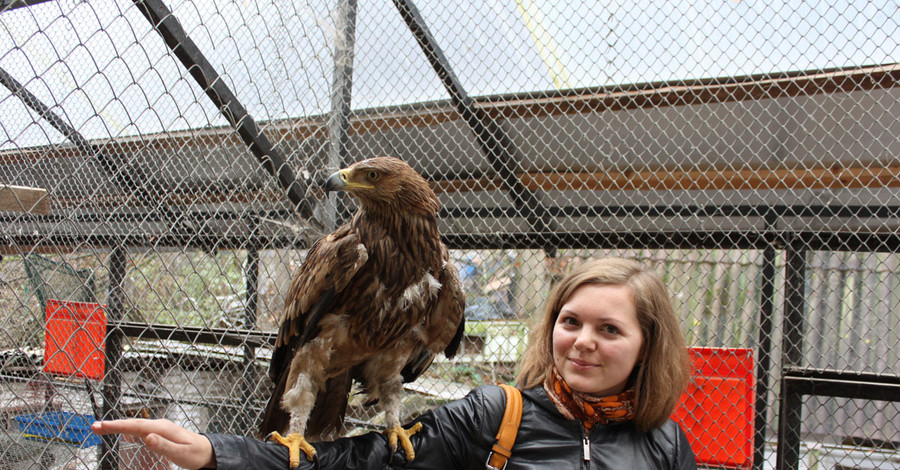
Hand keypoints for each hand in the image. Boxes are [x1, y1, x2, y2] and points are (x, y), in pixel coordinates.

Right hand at [91, 419, 214, 469]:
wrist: (206, 451)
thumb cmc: (195, 453)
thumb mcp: (180, 453)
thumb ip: (163, 445)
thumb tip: (147, 437)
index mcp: (163, 428)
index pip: (136, 426)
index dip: (117, 425)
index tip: (101, 426)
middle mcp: (159, 425)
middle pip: (132, 424)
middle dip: (112, 425)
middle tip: (94, 427)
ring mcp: (158, 428)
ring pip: (134, 426)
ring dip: (117, 426)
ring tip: (101, 428)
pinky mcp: (158, 433)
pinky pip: (139, 430)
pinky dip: (126, 430)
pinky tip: (118, 431)